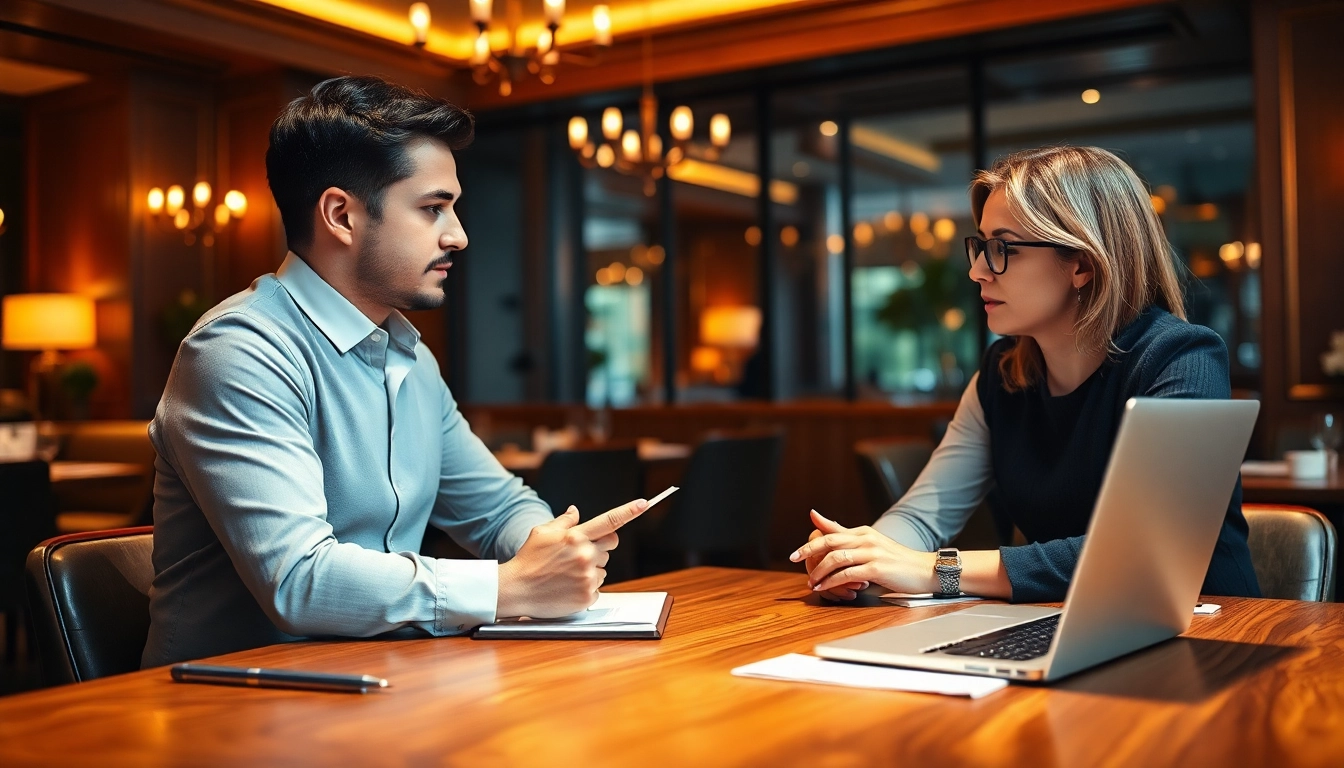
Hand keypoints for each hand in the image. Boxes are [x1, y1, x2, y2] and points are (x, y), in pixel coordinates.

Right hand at [497, 498, 646, 618]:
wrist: (515, 589)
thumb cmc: (528, 559)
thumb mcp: (542, 533)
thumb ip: (564, 521)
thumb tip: (576, 511)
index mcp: (575, 536)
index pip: (609, 521)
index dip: (629, 511)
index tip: (645, 503)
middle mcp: (584, 554)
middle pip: (611, 545)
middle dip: (600, 546)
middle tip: (579, 553)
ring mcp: (587, 576)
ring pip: (604, 567)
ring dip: (591, 569)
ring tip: (567, 574)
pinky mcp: (587, 595)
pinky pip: (599, 587)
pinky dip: (587, 587)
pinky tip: (568, 587)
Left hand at [790, 510, 936, 594]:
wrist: (926, 570)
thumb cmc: (899, 562)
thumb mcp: (874, 547)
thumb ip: (852, 541)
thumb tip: (834, 536)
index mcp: (864, 532)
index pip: (832, 533)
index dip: (812, 541)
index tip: (796, 552)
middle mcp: (866, 539)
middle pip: (829, 541)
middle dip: (808, 551)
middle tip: (793, 559)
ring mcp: (871, 552)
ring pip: (835, 558)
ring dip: (819, 571)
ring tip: (811, 581)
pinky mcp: (877, 568)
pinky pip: (847, 574)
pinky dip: (832, 581)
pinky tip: (825, 587)